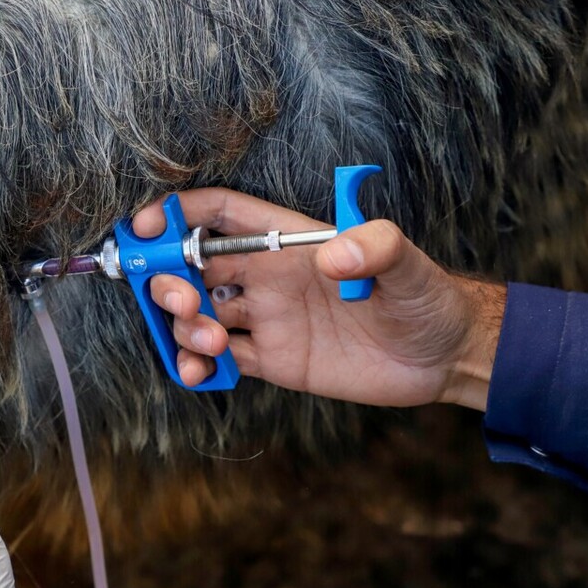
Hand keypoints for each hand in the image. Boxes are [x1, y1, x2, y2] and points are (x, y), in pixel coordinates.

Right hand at [132, 189, 504, 409]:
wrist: (443, 357)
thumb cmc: (428, 298)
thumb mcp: (409, 265)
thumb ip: (378, 247)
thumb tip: (335, 255)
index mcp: (289, 241)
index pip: (220, 215)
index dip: (176, 214)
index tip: (144, 230)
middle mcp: (268, 277)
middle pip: (193, 267)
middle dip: (169, 280)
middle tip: (184, 302)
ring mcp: (267, 319)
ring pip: (199, 315)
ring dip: (185, 326)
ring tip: (213, 342)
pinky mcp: (273, 360)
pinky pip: (220, 359)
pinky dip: (197, 365)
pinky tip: (198, 373)